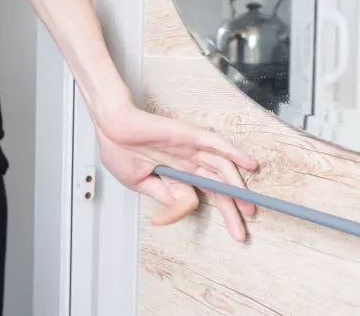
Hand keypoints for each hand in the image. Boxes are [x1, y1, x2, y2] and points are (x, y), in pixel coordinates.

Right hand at [95, 103, 258, 241]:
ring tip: (249, 207)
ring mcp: (191, 149)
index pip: (196, 196)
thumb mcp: (139, 183)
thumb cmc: (119, 149)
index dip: (183, 212)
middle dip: (231, 210)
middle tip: (241, 232)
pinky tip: (250, 164)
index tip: (160, 220)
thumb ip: (163, 196)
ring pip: (222, 170)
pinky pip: (218, 146)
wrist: (109, 127)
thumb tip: (182, 208)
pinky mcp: (191, 136)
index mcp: (175, 174)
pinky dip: (235, 154)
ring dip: (238, 189)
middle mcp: (188, 162)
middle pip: (217, 188)